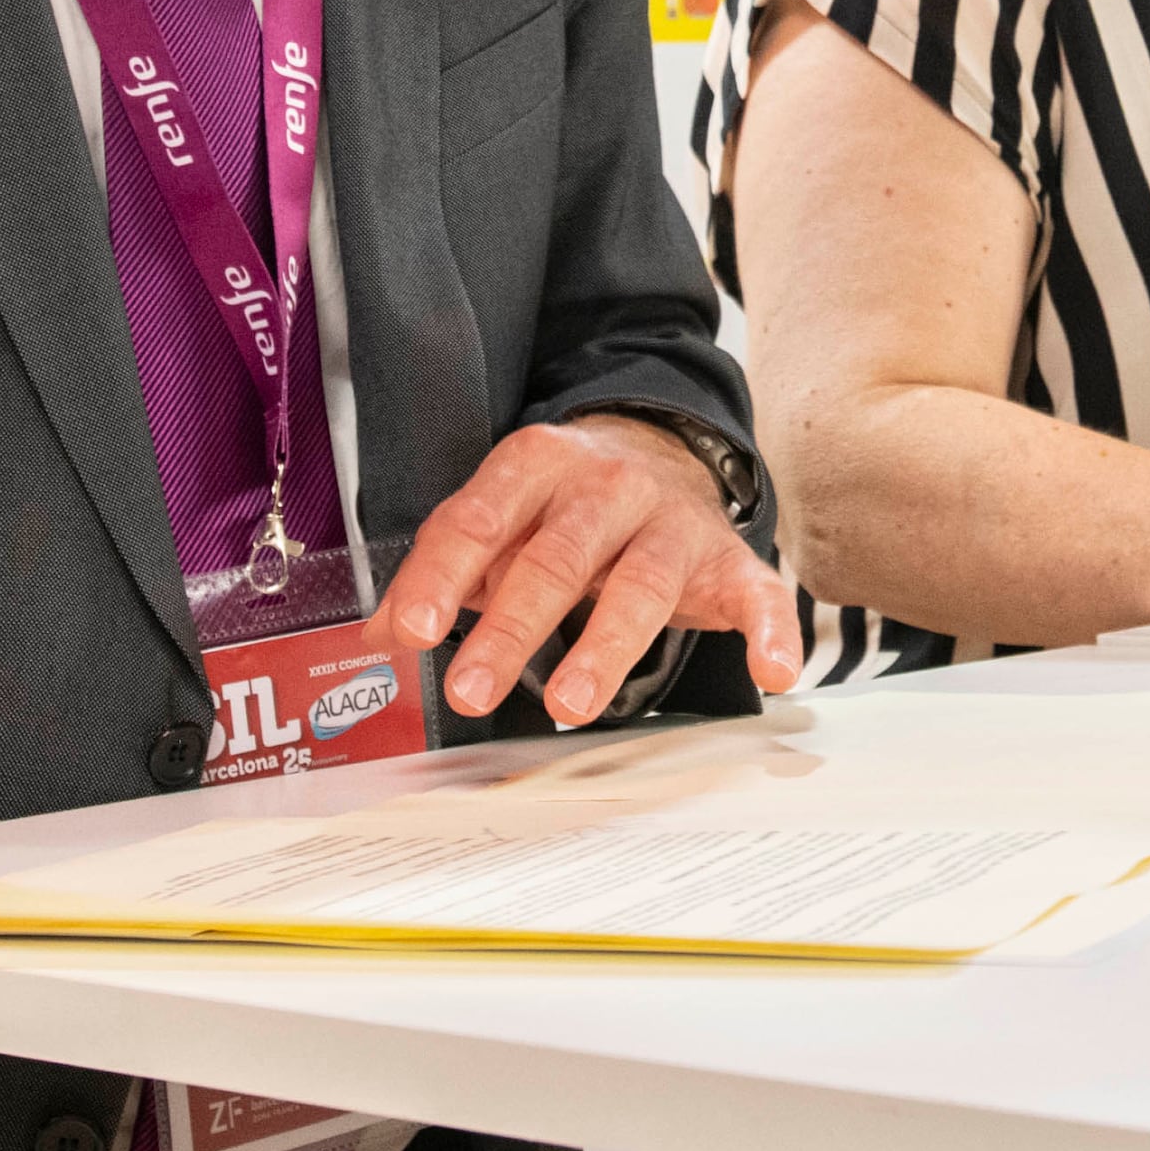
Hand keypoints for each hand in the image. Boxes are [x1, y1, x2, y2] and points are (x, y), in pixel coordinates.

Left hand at [385, 413, 802, 725]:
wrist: (664, 448)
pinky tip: (771, 672)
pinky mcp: (728, 559)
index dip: (442, 576)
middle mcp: (606, 487)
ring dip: (604, 647)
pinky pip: (758, 593)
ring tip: (569, 702)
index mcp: (536, 466)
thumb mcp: (499, 515)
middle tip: (471, 691)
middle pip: (555, 559)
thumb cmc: (565, 503)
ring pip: (640, 586)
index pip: (478, 520)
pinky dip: (770, 631)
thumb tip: (378, 637)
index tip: (412, 630)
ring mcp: (672, 523)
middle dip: (512, 628)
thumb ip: (445, 568)